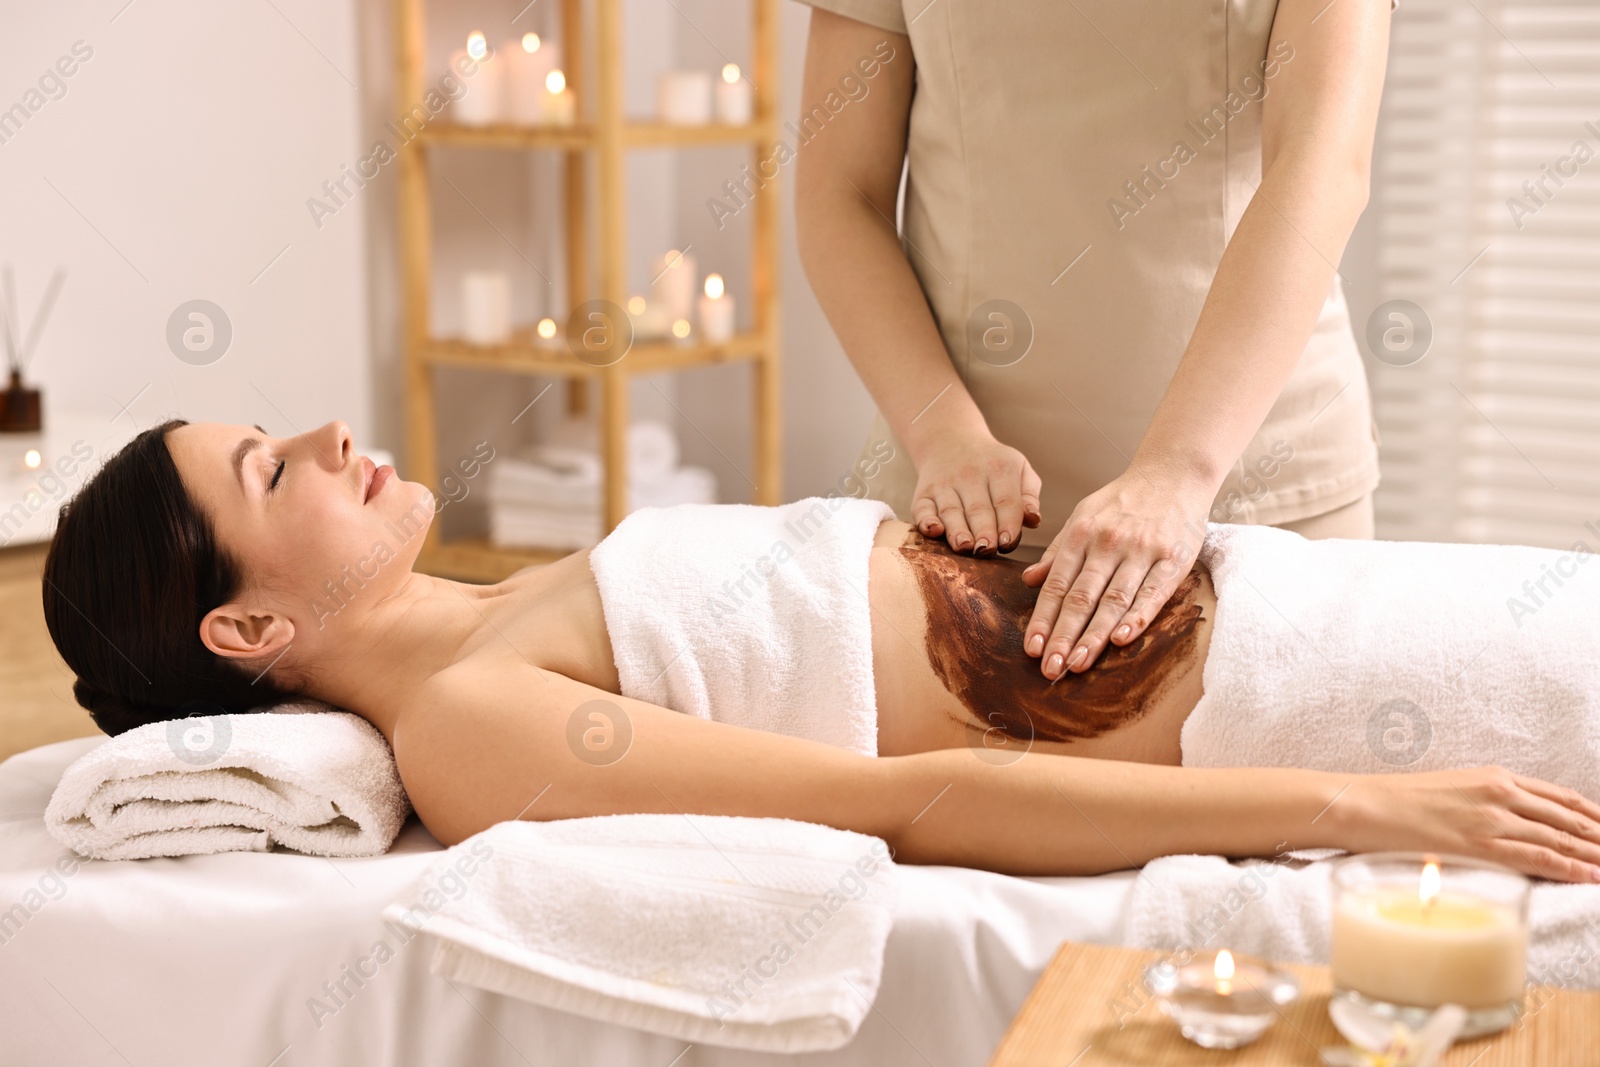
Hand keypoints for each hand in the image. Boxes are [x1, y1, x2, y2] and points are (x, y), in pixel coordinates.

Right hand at [909, 429, 1041, 554]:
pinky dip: (926, 520)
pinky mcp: (923, 494)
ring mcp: (944, 484)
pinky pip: (922, 509)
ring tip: (965, 547)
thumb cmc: (993, 464)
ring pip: (951, 510)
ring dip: (957, 530)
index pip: (1006, 500)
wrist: (951, 441)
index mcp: (999, 469)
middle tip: (987, 550)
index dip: (1008, 522)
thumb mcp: (1019, 469)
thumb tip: (1033, 520)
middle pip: (978, 508)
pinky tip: (933, 530)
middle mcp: (970, 475)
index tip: (1008, 543)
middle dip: (983, 531)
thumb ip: (1028, 496)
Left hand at [1020, 467, 1211, 678]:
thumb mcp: (1083, 515)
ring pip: (1113, 600)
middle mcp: (1108, 543)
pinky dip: (1137, 618)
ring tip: (1077, 664)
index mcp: (1082, 534)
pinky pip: (1153, 594)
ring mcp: (1141, 551)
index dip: (1043, 619)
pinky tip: (1120, 641)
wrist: (1174, 474)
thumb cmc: (1124, 501)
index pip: (1057, 585)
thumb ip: (1057, 551)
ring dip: (1093, 636)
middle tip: (1050, 670)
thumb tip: (1029, 581)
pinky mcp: (1173, 559)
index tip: (1032, 648)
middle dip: (1063, 636)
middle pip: (1081, 597)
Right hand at [1338, 767, 1599, 883]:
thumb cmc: (1395, 801)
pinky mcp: (1480, 844)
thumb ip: (1481, 803)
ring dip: (1595, 856)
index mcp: (1493, 776)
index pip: (1561, 797)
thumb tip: (1503, 827)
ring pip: (1562, 839)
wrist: (1361, 804)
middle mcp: (1500, 792)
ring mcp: (1492, 818)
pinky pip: (1539, 857)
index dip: (1593, 816)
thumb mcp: (1449, 791)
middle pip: (1570, 817)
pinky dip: (1571, 868)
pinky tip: (1591, 876)